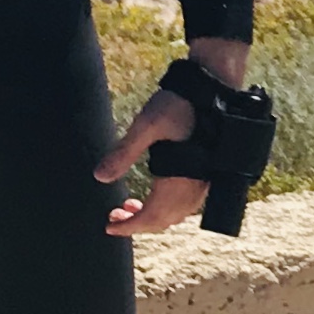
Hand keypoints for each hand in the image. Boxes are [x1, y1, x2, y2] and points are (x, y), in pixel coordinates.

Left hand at [99, 35, 249, 236]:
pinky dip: (167, 206)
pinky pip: (186, 202)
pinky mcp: (209, 171)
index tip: (109, 226)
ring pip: (176, 213)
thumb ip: (124, 152)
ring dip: (152, 215)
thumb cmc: (181, 103)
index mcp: (180, 179)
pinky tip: (156, 193)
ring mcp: (205, 180)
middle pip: (164, 220)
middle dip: (137, 223)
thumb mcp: (147, 125)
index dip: (129, 226)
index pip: (151, 218)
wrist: (214, 87)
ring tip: (131, 205)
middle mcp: (195, 186)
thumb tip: (99, 177)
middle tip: (115, 215)